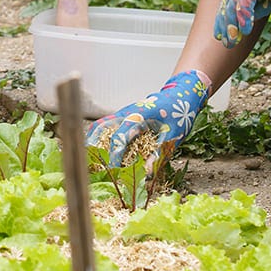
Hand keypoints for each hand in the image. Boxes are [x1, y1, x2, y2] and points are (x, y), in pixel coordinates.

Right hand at [85, 69, 210, 165]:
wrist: (180, 95)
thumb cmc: (178, 114)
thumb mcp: (173, 136)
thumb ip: (158, 155)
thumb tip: (146, 175)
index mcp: (139, 116)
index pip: (119, 137)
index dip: (114, 156)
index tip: (113, 171)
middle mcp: (126, 113)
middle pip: (100, 127)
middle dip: (93, 147)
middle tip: (90, 167)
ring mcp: (123, 113)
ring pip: (100, 125)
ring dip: (93, 143)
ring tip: (90, 163)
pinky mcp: (123, 116)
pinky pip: (105, 126)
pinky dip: (99, 139)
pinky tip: (98, 154)